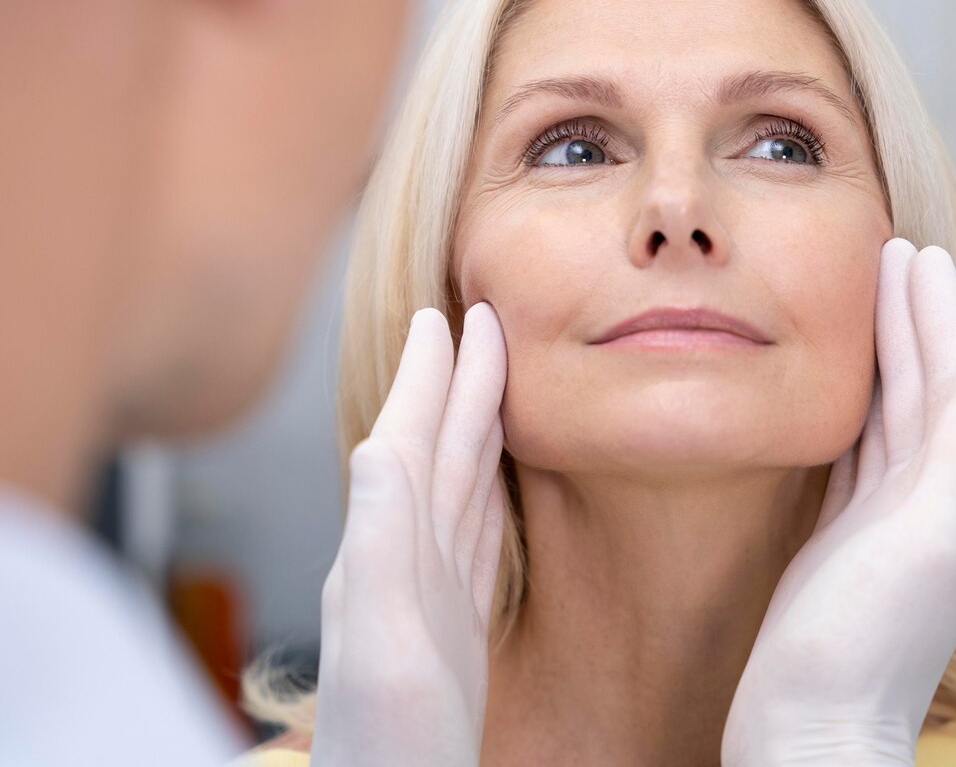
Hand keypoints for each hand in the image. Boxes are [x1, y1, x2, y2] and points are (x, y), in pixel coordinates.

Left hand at [310, 304, 507, 766]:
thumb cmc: (390, 748)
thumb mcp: (383, 643)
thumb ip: (378, 543)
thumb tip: (379, 444)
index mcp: (384, 557)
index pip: (408, 445)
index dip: (429, 381)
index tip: (448, 318)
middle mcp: (399, 565)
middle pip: (437, 454)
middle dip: (457, 386)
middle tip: (482, 323)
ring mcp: (425, 597)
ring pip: (455, 489)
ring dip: (470, 429)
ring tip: (490, 383)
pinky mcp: (452, 629)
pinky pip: (473, 538)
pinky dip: (484, 497)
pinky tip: (491, 486)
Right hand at [722, 240, 955, 765]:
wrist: (810, 729)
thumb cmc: (862, 646)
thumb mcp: (924, 542)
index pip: (955, 383)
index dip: (936, 316)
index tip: (914, 255)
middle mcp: (933, 503)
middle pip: (924, 388)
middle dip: (911, 319)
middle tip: (893, 253)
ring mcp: (887, 523)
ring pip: (890, 415)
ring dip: (884, 353)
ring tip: (869, 299)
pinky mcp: (844, 540)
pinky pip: (857, 453)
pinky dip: (855, 408)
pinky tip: (845, 390)